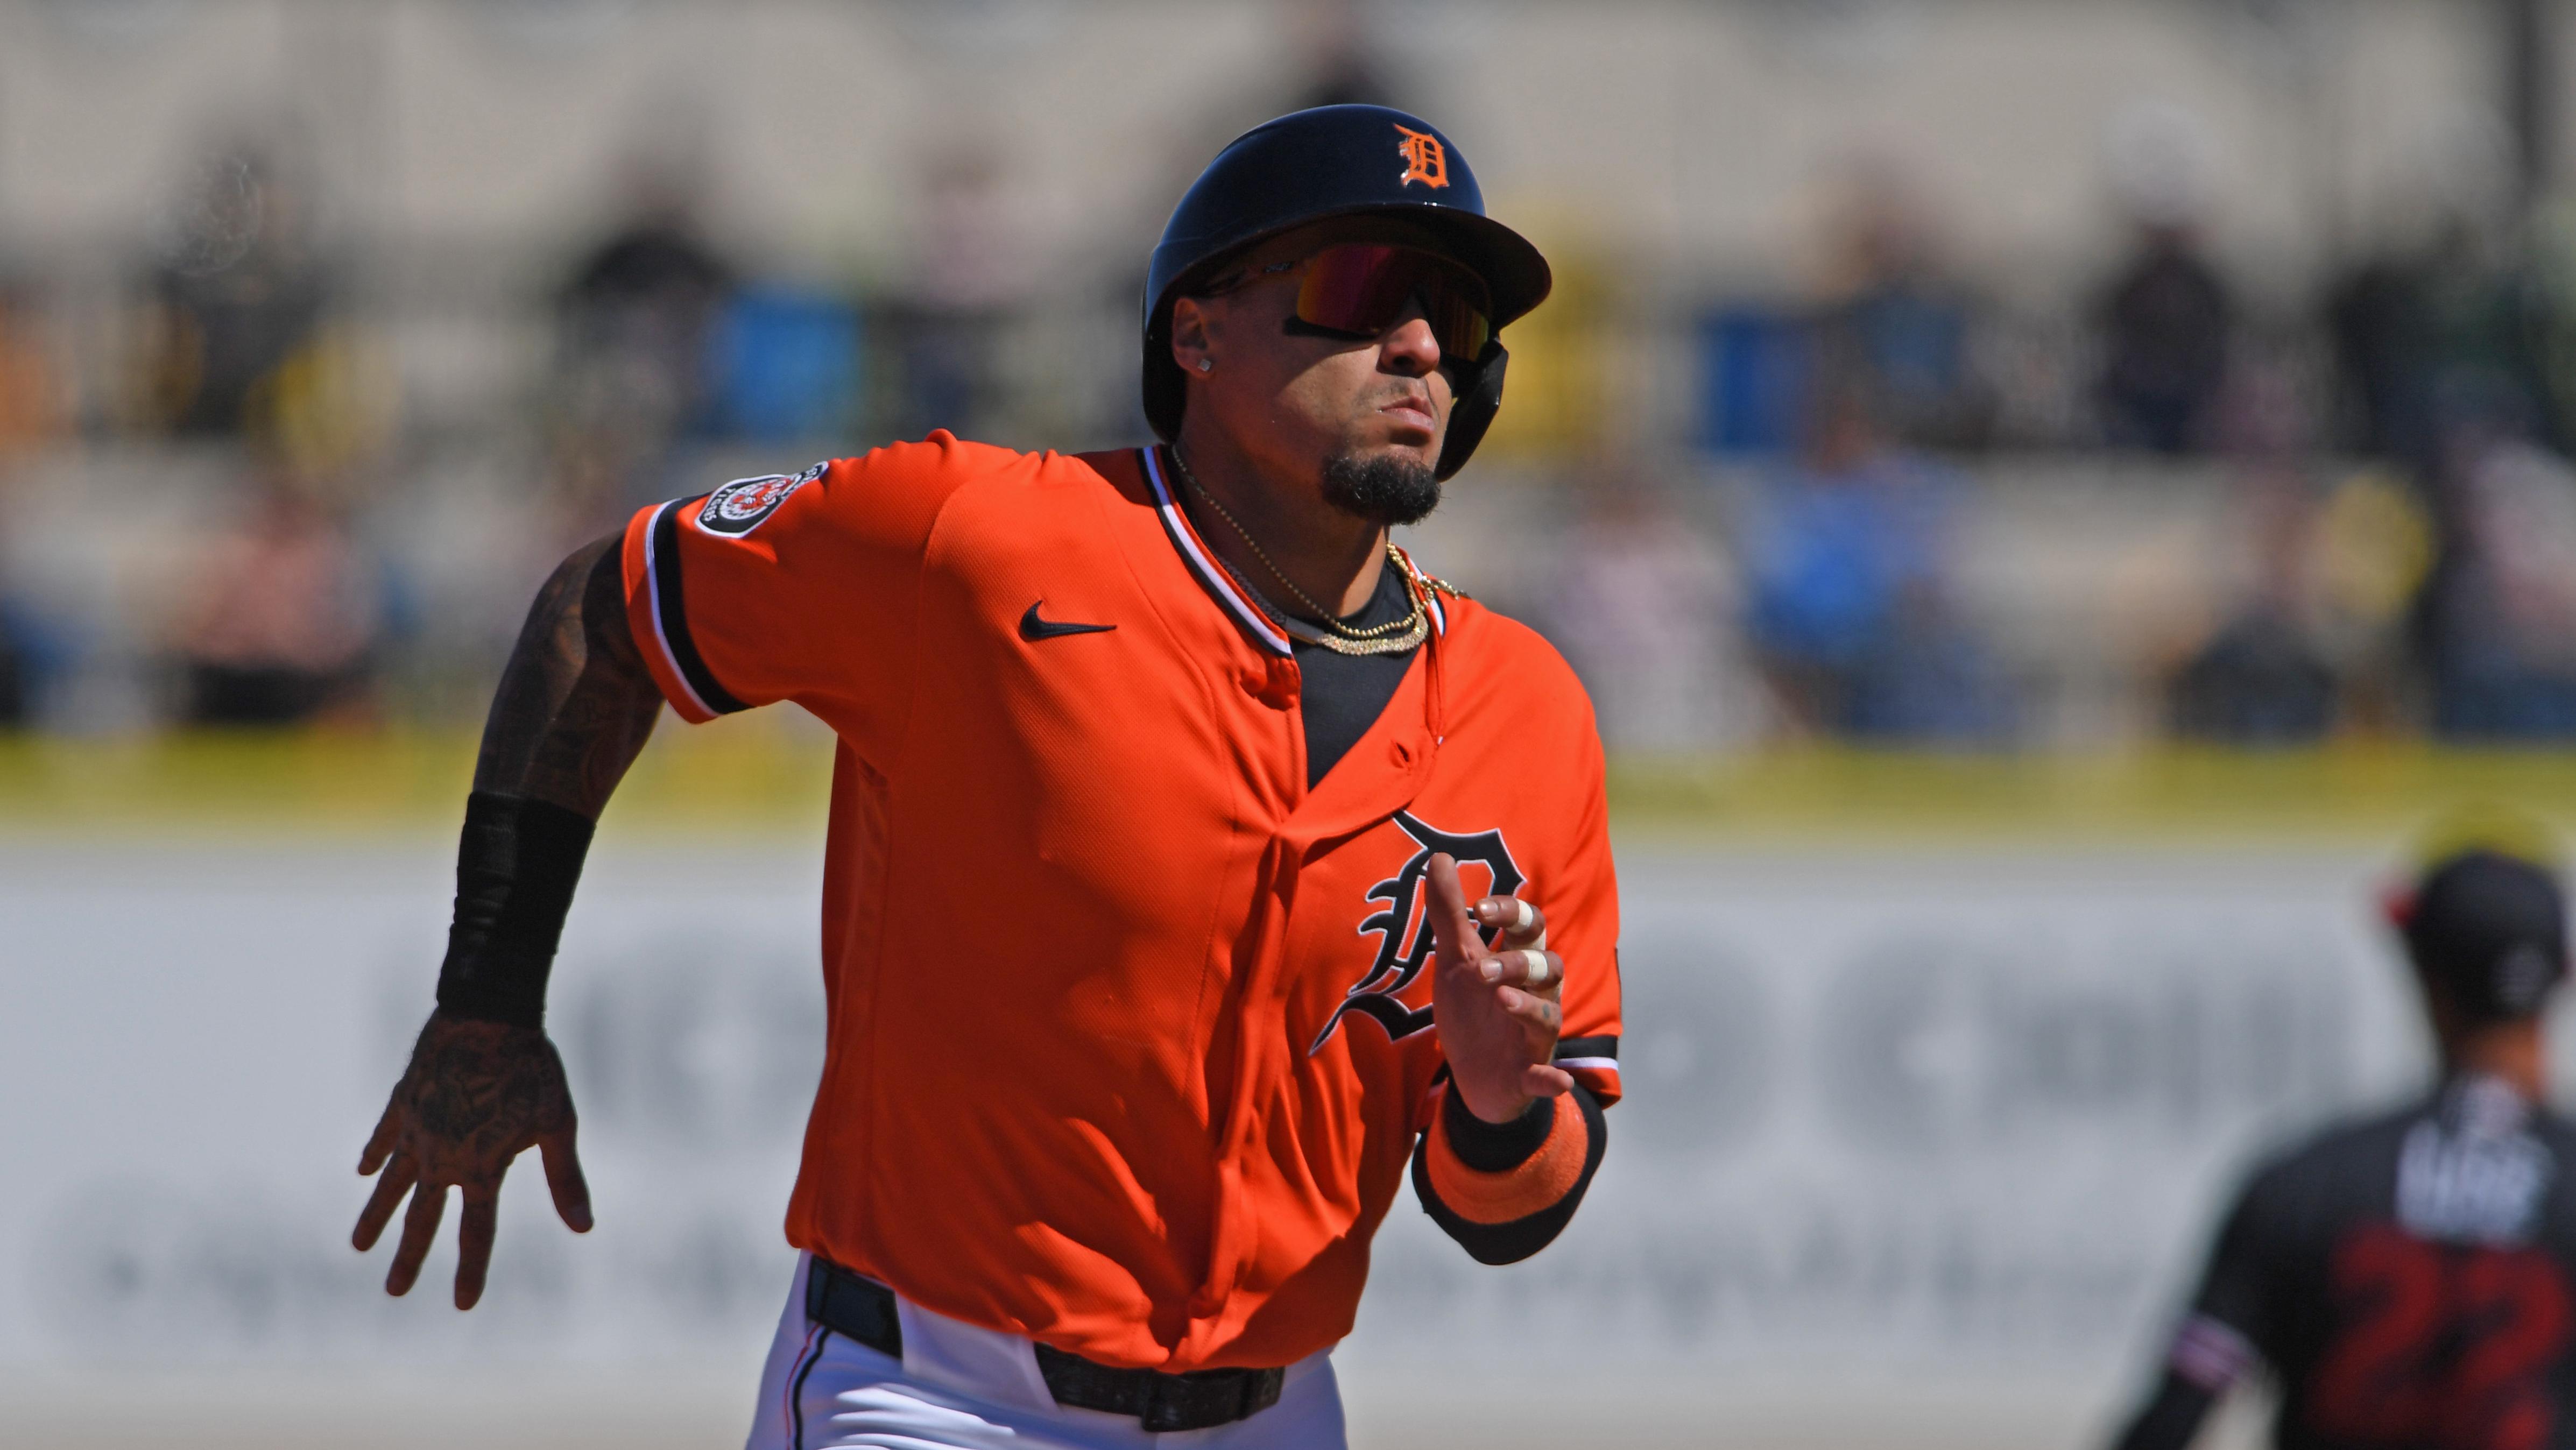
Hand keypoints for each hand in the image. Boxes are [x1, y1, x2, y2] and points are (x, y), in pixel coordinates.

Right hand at [353, 1013, 591, 1308]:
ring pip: (390, 1185)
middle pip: (423, 1219)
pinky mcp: (403, 1102)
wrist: (488, 1014)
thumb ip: (566, 1178)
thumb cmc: (531, 1067)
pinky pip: (383, 1136)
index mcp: (481, 1167)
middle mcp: (442, 1157)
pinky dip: (374, 1154)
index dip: (471, 1270)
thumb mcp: (557, 1123)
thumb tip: (584, 1228)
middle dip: (410, 1258)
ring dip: (376, 1216)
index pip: (477, 1232)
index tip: (462, 1304)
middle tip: (394, 1291)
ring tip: (358, 1247)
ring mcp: (416, 1130)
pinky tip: (364, 1171)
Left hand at [1425, 853, 1571, 1124]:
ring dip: (1530, 1007)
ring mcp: (1534, 1036)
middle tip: (1482, 967)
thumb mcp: (1455, 960)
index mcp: (1519, 962)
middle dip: (1519, 962)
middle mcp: (1537, 995)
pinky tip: (1557, 1079)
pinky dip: (1552, 1079)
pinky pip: (1547, 1076)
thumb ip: (1449, 913)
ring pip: (1549, 1016)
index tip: (1478, 908)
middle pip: (1548, 967)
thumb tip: (1438, 857)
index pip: (1530, 927)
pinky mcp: (1529, 1074)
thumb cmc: (1473, 1009)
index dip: (1511, 913)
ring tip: (1503, 999)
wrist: (1473, 1075)